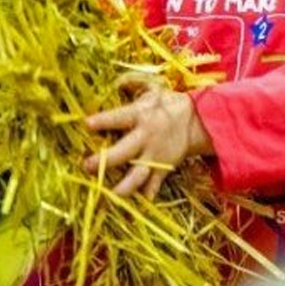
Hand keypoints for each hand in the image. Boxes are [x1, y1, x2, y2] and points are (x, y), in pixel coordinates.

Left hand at [83, 74, 212, 198]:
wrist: (198, 120)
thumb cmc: (168, 105)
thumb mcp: (152, 89)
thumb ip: (132, 83)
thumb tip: (115, 82)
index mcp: (140, 116)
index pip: (119, 118)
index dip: (103, 121)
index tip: (87, 124)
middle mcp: (146, 137)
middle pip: (123, 152)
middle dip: (103, 161)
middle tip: (86, 166)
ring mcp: (155, 155)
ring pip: (138, 175)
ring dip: (124, 186)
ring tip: (111, 194)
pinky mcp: (164, 168)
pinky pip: (155, 184)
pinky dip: (147, 194)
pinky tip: (138, 203)